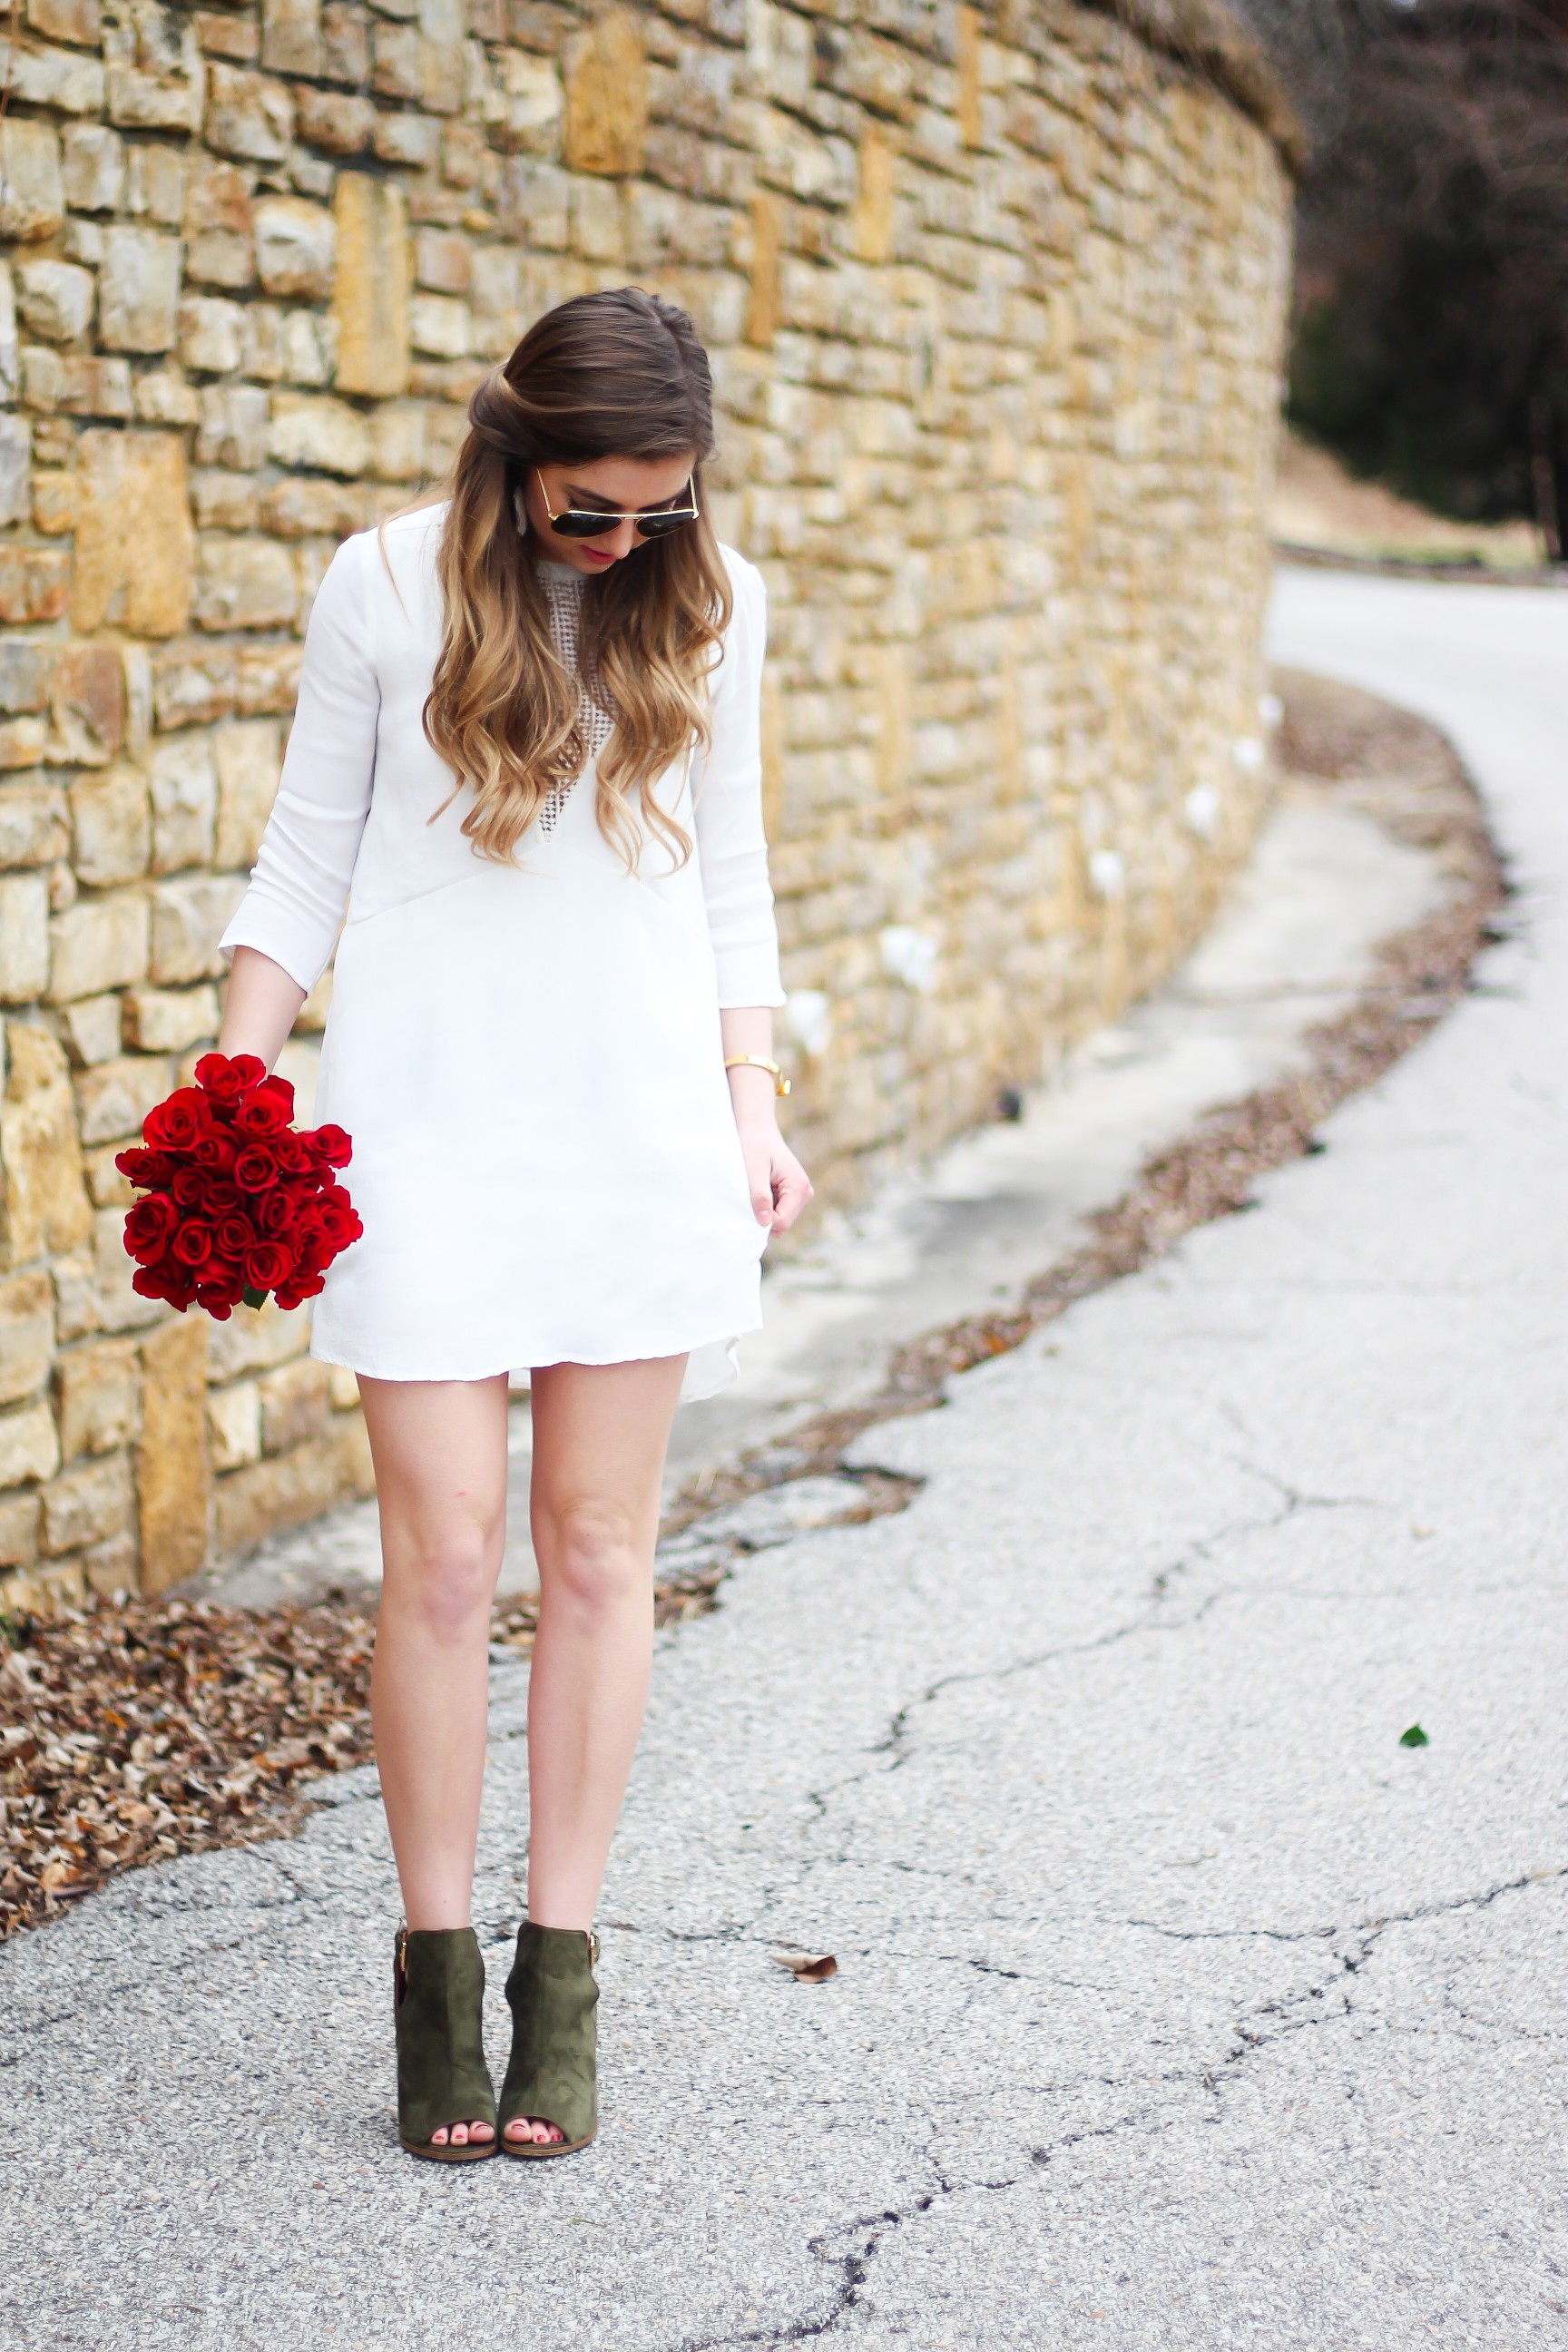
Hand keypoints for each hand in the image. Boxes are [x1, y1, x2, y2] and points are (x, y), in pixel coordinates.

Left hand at [736, 1114, 812, 1235]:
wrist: (757, 1128)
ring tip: (756, 1186)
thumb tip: (765, 1223)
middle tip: (750, 1192)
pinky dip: (765, 1203)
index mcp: (799, 1186)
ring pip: (779, 1218)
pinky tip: (760, 1186)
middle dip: (764, 1214)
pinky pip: (777, 1210)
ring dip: (764, 1208)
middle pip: (782, 1222)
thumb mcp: (754, 1170)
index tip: (746, 1205)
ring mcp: (800, 1193)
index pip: (782, 1221)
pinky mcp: (793, 1193)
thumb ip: (760, 1196)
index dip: (762, 1219)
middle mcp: (805, 1192)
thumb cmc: (754, 1145)